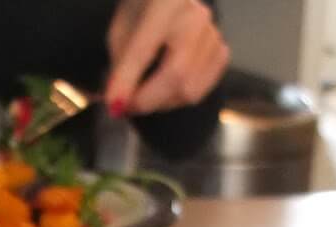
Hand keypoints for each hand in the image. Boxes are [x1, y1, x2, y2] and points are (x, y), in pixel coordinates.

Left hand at [105, 0, 228, 116]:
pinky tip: (162, 90)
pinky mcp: (221, 52)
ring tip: (143, 96)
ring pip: (189, 90)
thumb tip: (116, 104)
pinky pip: (199, 91)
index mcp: (165, 3)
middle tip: (126, 107)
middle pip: (176, 75)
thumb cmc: (141, 14)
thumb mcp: (120, 32)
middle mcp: (196, 16)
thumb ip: (120, 66)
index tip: (113, 106)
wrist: (169, 2)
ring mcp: (213, 34)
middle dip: (147, 100)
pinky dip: (176, 100)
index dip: (127, 81)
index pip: (144, 50)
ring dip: (160, 104)